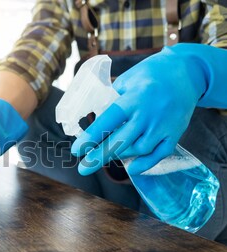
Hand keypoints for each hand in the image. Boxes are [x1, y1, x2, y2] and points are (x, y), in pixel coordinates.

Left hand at [71, 44, 208, 175]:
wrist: (186, 71)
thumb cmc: (150, 74)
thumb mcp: (127, 81)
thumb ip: (112, 101)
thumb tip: (95, 123)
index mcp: (134, 98)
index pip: (109, 120)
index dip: (91, 136)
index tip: (77, 150)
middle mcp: (149, 114)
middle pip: (121, 141)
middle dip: (99, 156)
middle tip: (83, 168)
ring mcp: (164, 125)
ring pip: (139, 149)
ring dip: (120, 155)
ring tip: (106, 155)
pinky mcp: (175, 132)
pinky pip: (160, 154)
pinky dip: (146, 164)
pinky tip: (132, 168)